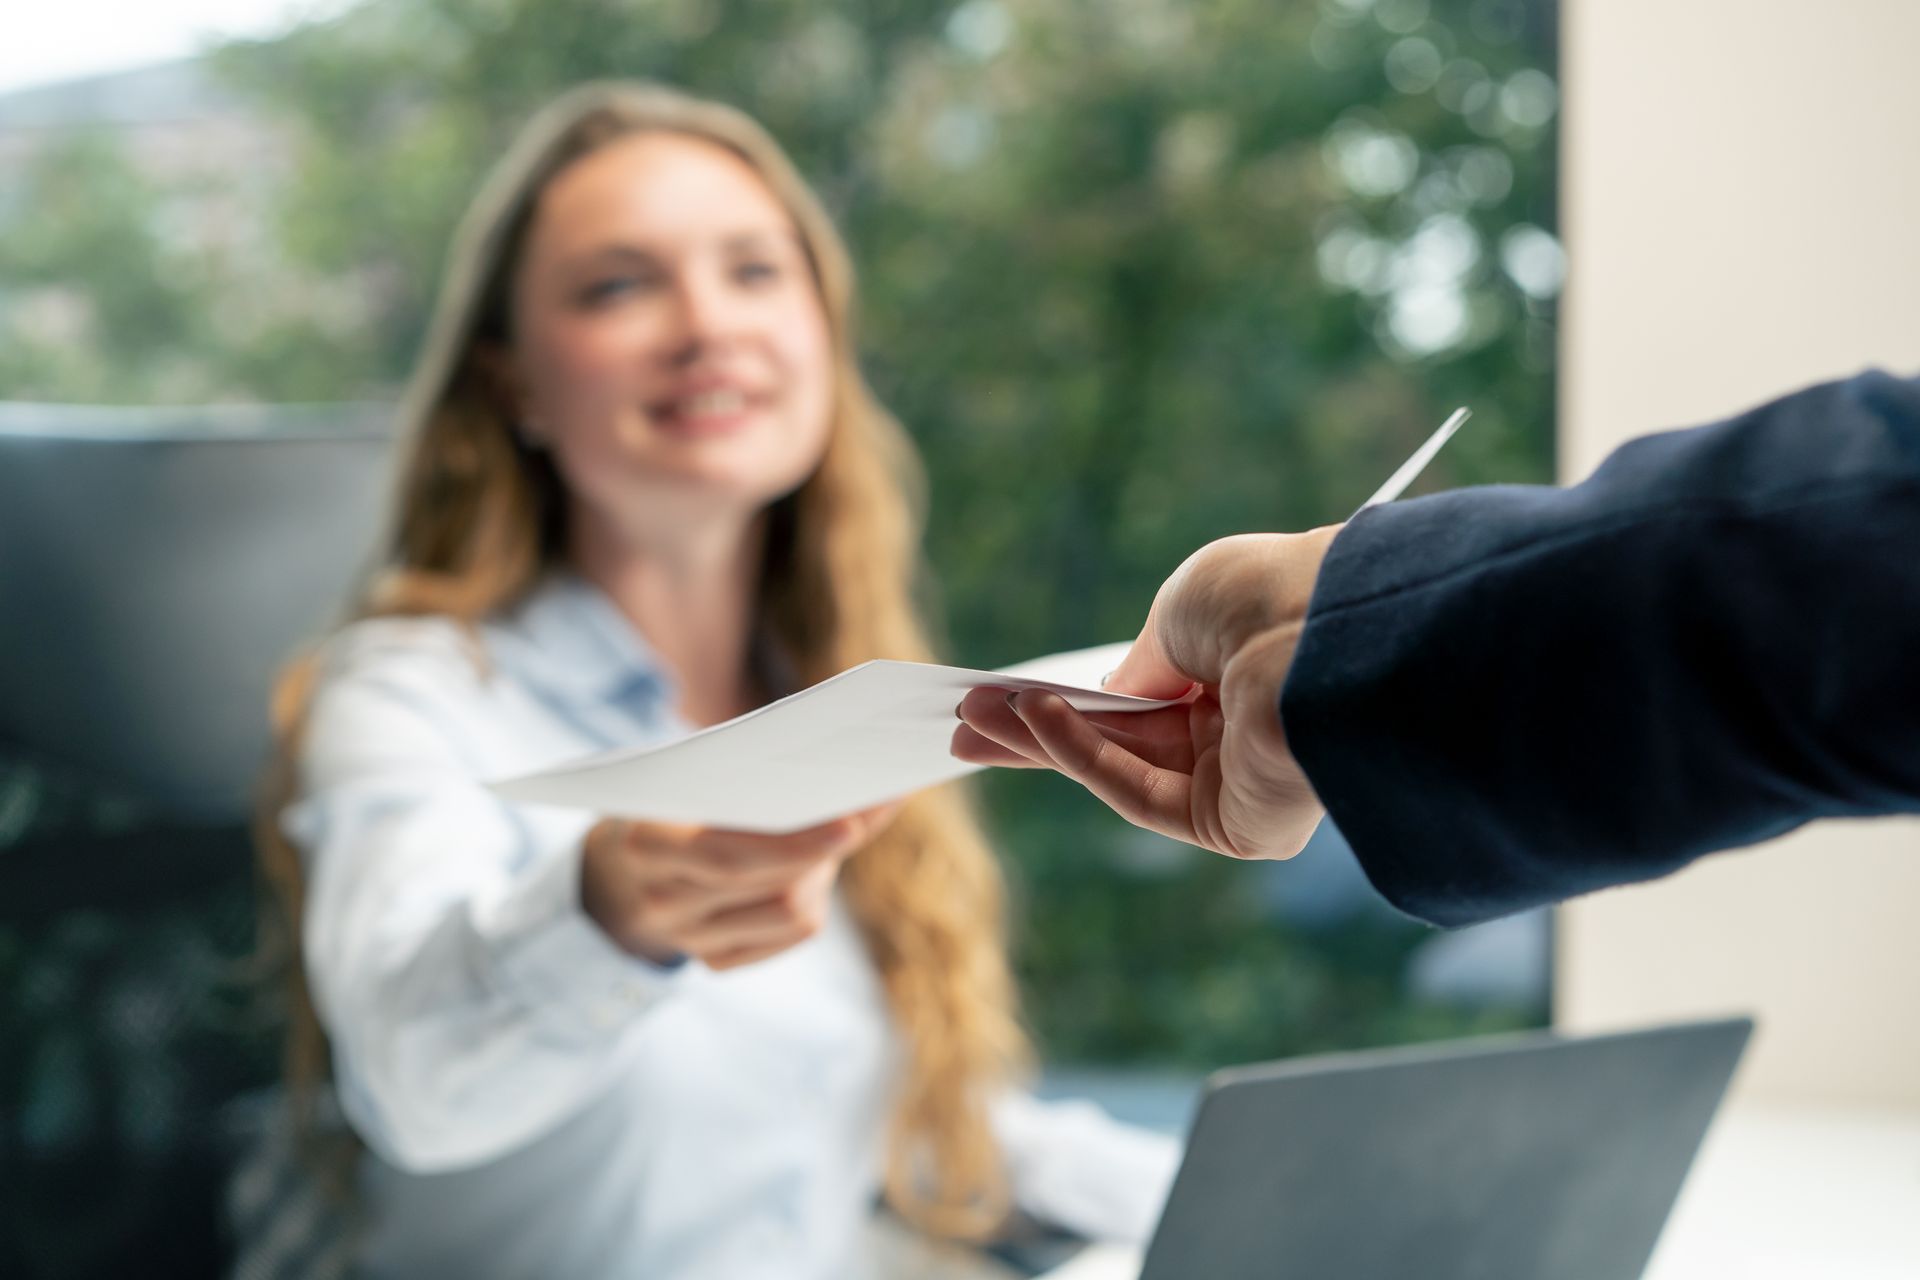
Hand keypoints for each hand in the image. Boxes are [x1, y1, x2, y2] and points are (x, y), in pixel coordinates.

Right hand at [580, 806, 896, 969]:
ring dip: (820, 872)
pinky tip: (811, 872)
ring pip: (792, 911)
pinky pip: (794, 932)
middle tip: (870, 813)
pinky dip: (815, 897)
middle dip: (824, 850)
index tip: (849, 824)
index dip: (795, 844)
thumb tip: (857, 775)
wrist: (645, 856)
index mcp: (646, 845)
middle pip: (769, 886)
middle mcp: (660, 900)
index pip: (729, 855)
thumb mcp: (704, 778)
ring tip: (828, 837)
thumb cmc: (688, 799)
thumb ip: (765, 780)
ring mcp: (688, 938)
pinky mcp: (717, 960)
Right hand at [952, 529, 1339, 860]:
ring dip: (1040, 740)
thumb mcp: (1181, 608)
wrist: (1328, 631)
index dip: (1073, 698)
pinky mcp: (1234, 829)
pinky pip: (1138, 794)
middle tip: (963, 723)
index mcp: (1239, 676)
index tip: (1007, 694)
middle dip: (1036, 732)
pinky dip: (1080, 756)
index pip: (1141, 700)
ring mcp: (1236, 786)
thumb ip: (1138, 658)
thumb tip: (1106, 690)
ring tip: (971, 718)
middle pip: (1118, 742)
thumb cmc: (1266, 598)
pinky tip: (1033, 717)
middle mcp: (1241, 734)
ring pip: (1117, 769)